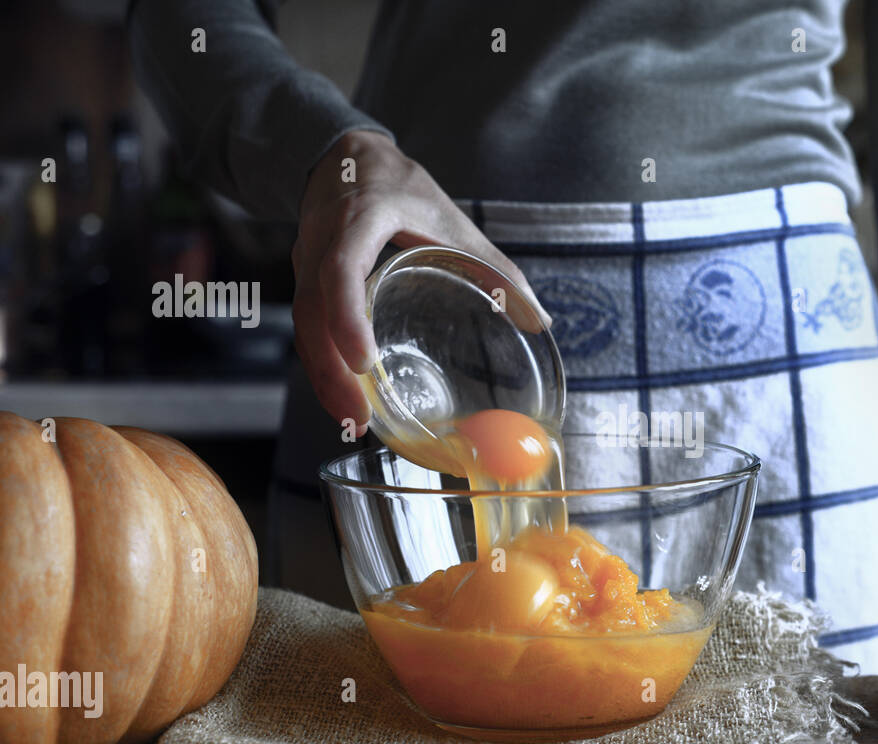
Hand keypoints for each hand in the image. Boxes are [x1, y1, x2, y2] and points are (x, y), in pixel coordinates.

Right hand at [291, 130, 549, 432]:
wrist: (345, 155)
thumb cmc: (398, 186)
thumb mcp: (449, 218)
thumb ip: (492, 267)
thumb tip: (539, 318)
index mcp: (358, 219)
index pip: (340, 269)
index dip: (347, 316)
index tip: (364, 361)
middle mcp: (322, 243)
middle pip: (312, 312)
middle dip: (331, 369)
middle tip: (359, 417)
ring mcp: (306, 262)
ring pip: (304, 326)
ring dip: (324, 377)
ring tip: (353, 420)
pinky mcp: (305, 280)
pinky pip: (307, 327)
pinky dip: (322, 364)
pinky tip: (344, 395)